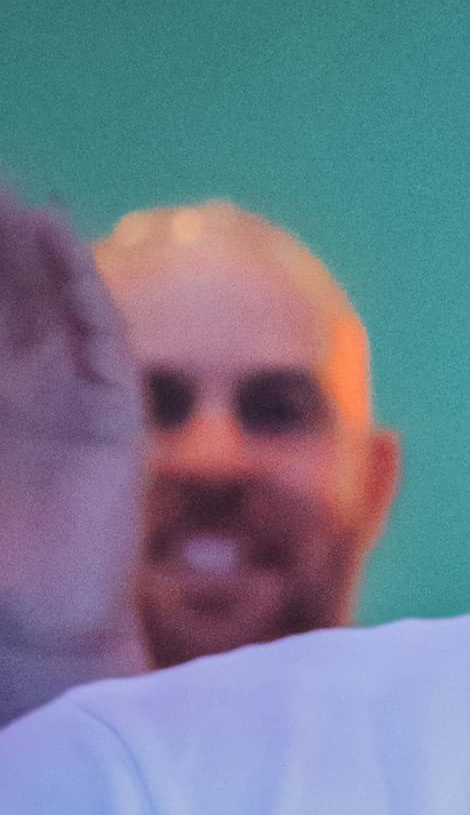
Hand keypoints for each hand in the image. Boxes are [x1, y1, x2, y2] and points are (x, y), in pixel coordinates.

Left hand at [0, 187, 145, 706]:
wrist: (35, 633)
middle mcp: (21, 387)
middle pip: (1, 287)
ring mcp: (70, 396)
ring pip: (47, 295)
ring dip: (24, 236)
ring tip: (3, 181)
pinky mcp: (113, 414)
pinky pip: (100, 331)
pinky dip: (79, 277)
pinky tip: (55, 226)